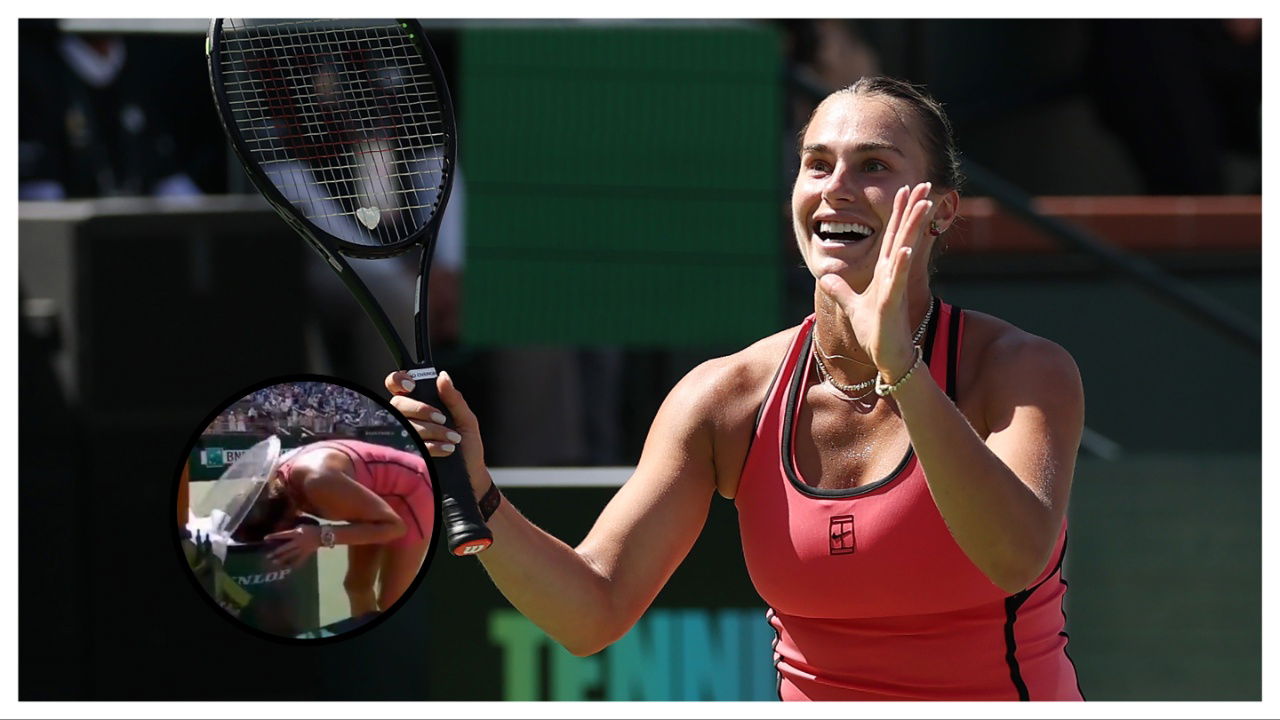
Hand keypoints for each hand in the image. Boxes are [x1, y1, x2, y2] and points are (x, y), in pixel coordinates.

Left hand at [264, 524, 321, 567]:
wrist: (324, 535)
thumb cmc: (312, 529)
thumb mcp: (302, 526)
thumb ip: (293, 530)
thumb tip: (284, 533)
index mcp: (296, 533)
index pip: (283, 535)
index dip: (274, 536)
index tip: (265, 538)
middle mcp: (298, 542)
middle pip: (285, 548)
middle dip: (276, 552)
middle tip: (268, 556)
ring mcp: (302, 549)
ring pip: (291, 555)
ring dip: (282, 559)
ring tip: (275, 562)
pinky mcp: (306, 554)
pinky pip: (299, 561)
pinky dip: (294, 565)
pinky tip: (288, 568)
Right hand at [384, 370, 490, 498]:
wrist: (470, 476)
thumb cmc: (468, 447)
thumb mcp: (466, 420)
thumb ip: (454, 399)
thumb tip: (443, 377)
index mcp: (421, 405)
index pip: (399, 386)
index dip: (399, 380)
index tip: (412, 385)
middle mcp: (409, 419)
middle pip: (398, 404)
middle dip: (420, 408)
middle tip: (441, 418)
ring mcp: (406, 437)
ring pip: (406, 425)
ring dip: (432, 430)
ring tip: (452, 438)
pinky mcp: (407, 454)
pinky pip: (411, 444)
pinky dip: (432, 446)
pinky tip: (447, 449)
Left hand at [819, 182, 934, 380]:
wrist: (888, 357)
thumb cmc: (876, 333)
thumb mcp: (852, 306)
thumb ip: (840, 289)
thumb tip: (826, 277)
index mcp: (885, 272)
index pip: (891, 235)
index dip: (898, 212)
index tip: (904, 189)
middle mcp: (892, 274)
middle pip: (903, 234)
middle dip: (912, 209)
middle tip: (924, 183)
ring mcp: (894, 286)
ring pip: (904, 250)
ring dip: (912, 227)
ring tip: (923, 204)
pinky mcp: (891, 302)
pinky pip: (896, 279)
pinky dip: (899, 264)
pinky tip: (903, 248)